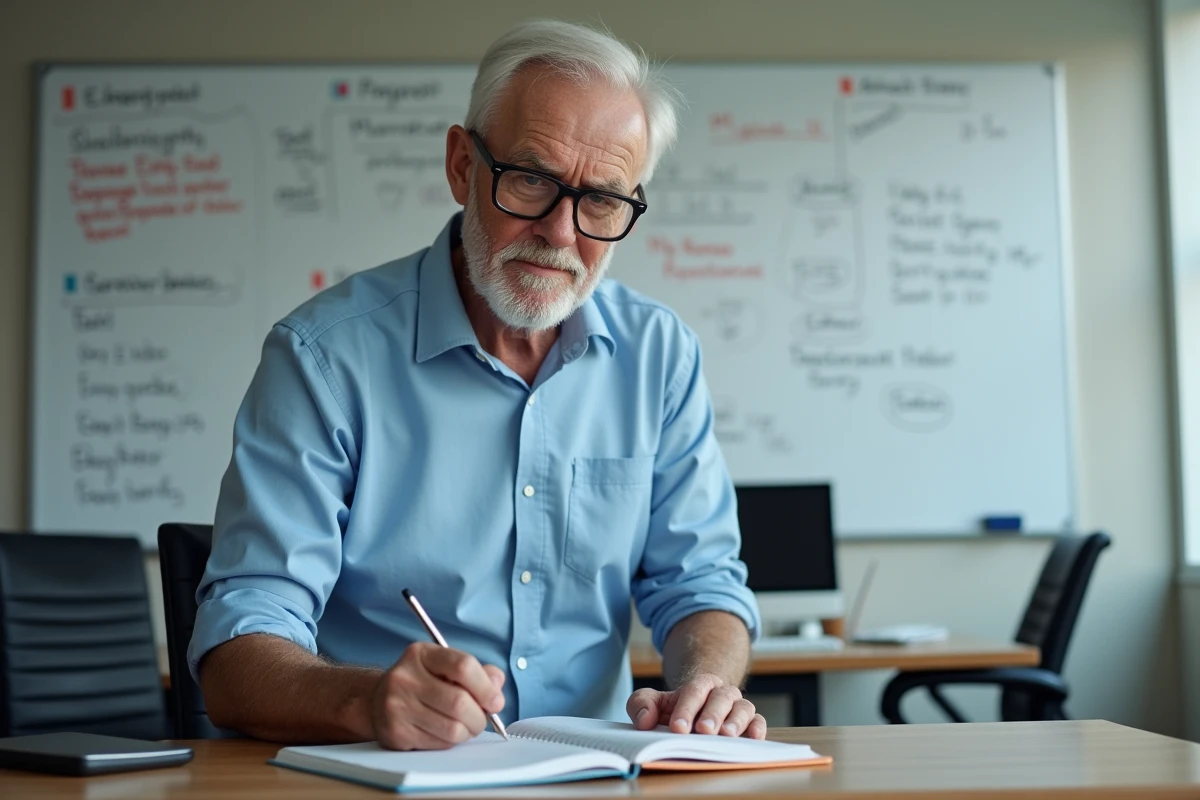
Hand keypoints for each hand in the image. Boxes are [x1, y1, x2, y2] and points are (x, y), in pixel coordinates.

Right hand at [371, 642, 505, 749]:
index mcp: (422, 654)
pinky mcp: (396, 733)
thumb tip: (496, 688)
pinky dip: (450, 742)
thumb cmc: (422, 683)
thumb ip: (478, 673)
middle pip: (459, 702)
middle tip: (481, 720)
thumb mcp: (446, 667)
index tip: (496, 702)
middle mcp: (405, 677)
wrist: (378, 702)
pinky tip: (443, 732)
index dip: (486, 688)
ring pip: (452, 728)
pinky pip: (438, 744)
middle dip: (479, 717)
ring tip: (464, 727)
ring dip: (467, 732)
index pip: (462, 666)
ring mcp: (396, 706)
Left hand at [626, 673, 765, 738]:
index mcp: (699, 684)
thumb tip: (644, 720)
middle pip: (722, 697)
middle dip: (712, 714)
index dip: (686, 707)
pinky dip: (757, 729)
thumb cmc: (672, 710)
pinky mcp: (751, 724)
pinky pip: (759, 722)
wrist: (694, 714)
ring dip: (736, 722)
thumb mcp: (651, 702)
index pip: (695, 690)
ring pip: (743, 708)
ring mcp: (738, 708)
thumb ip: (641, 704)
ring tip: (726, 735)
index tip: (677, 727)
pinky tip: (752, 737)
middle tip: (703, 730)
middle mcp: (722, 693)